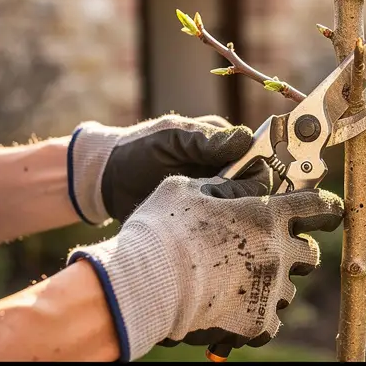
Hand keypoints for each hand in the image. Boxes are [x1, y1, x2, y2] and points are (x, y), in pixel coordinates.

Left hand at [68, 114, 271, 224]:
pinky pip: (223, 221)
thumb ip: (205, 140)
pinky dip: (218, 225)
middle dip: (242, 197)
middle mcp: (225, 167)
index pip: (258, 158)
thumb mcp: (170, 138)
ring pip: (242, 207)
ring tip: (206, 215)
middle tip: (215, 203)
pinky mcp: (204, 213)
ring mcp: (215, 192)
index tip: (236, 185)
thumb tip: (246, 140)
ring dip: (230, 212)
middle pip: (255, 186)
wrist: (108, 180)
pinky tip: (204, 227)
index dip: (254, 173)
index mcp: (222, 143)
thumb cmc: (138, 150)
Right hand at [68, 175, 344, 361]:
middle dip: (297, 250)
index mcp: (267, 214)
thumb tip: (249, 183)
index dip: (327, 207)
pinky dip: (259, 317)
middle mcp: (278, 252)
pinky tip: (239, 309)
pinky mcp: (257, 322)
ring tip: (244, 282)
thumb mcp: (190, 188)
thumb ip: (227, 185)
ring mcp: (270, 289)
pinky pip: (272, 322)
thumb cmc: (162, 229)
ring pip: (290, 290)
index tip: (331, 211)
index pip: (317, 206)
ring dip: (274, 284)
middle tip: (274, 250)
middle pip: (310, 254)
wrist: (147, 283)